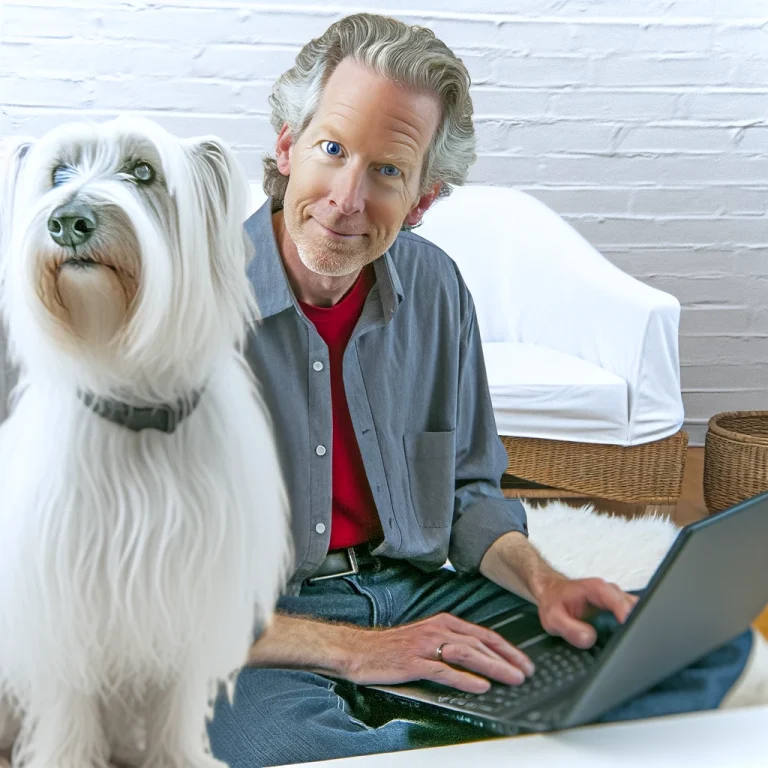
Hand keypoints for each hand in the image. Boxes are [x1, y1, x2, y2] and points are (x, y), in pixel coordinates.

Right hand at [343, 612, 534, 693]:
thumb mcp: (426, 639)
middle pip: (479, 643)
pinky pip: (444, 670)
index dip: (506, 648)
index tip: (523, 660)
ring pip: (467, 654)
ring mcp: (426, 645)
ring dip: (493, 666)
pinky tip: (480, 686)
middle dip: (507, 658)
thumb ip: (450, 645)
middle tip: (526, 671)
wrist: (359, 650)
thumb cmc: (392, 648)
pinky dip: (465, 679)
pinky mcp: (414, 662)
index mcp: (443, 622)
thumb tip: (479, 661)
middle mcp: (437, 629)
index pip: (482, 634)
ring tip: (511, 678)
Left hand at [536, 576, 637, 648]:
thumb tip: (589, 638)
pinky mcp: (618, 609)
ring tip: (634, 645)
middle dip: (639, 625)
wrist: (551, 593)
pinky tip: (629, 641)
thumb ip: (570, 629)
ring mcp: (616, 600)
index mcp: (597, 589)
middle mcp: (610, 592)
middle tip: (636, 645)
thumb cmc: (553, 602)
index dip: (629, 619)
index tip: (631, 635)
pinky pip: (632, 616)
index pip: (621, 603)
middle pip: (636, 607)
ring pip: (637, 612)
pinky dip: (634, 628)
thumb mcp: (554, 618)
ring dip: (638, 627)